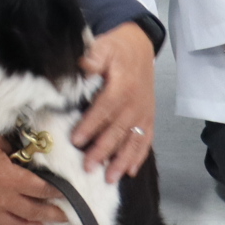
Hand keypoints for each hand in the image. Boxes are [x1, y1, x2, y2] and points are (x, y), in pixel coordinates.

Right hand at [0, 125, 63, 224]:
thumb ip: (13, 148)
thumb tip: (25, 153)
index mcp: (9, 178)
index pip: (41, 189)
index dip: (56, 192)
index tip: (67, 194)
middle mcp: (3, 198)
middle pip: (34, 211)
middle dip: (53, 214)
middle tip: (66, 216)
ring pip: (17, 224)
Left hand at [71, 21, 157, 180]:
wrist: (139, 46)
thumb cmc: (116, 48)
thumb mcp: (103, 45)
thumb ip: (93, 56)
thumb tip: (83, 65)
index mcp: (123, 85)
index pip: (105, 108)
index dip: (91, 125)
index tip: (76, 140)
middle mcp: (135, 103)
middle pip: (118, 130)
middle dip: (103, 150)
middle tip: (88, 166)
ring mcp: (144, 113)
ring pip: (132, 140)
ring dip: (121, 160)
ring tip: (109, 178)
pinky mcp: (149, 118)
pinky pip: (145, 141)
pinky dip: (138, 157)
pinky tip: (129, 172)